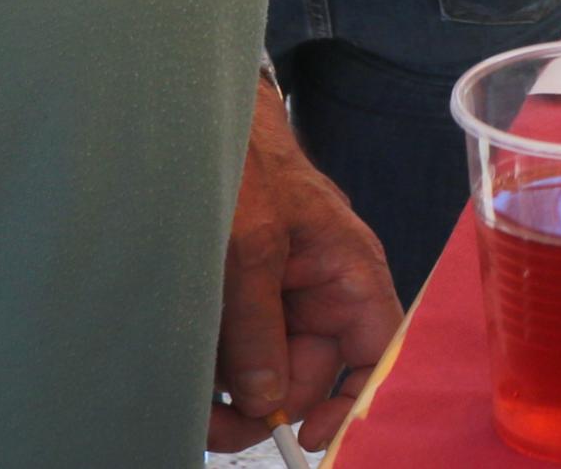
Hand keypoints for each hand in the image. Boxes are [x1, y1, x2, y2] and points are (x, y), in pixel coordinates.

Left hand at [210, 80, 399, 452]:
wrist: (195, 122)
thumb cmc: (242, 163)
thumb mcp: (249, 247)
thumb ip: (257, 327)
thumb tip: (267, 402)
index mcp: (348, 270)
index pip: (377, 348)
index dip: (358, 400)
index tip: (317, 439)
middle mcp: (319, 290)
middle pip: (309, 373)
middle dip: (266, 403)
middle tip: (217, 423)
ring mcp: (278, 295)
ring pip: (264, 368)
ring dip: (229, 392)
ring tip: (189, 400)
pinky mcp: (238, 299)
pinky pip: (233, 349)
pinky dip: (210, 368)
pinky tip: (183, 371)